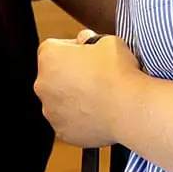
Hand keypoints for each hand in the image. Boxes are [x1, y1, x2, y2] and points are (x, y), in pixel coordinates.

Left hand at [36, 31, 144, 147]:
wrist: (130, 109)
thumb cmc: (119, 73)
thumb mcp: (107, 41)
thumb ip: (89, 39)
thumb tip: (85, 42)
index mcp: (49, 57)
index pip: (55, 48)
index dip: (73, 50)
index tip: (88, 55)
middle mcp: (43, 84)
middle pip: (54, 75)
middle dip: (71, 75)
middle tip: (96, 77)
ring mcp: (51, 111)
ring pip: (60, 101)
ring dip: (74, 98)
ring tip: (100, 98)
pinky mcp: (62, 132)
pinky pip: (69, 122)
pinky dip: (80, 119)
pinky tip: (99, 114)